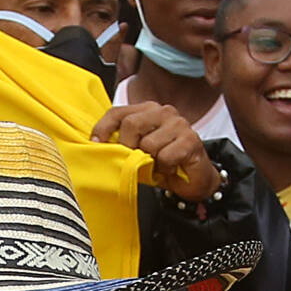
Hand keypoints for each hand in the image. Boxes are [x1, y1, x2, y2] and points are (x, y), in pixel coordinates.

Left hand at [92, 99, 219, 202]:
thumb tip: (99, 146)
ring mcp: (179, 124)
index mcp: (148, 110)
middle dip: (128, 148)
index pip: (118, 112)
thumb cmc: (164, 163)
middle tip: (136, 160)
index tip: (96, 143)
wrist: (194, 180)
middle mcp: (163, 112)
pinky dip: (165, 168)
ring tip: (158, 165)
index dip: (104, 127)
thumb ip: (123, 142)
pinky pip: (165, 156)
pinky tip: (171, 168)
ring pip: (148, 144)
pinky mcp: (191, 139)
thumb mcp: (137, 150)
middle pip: (131, 124)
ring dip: (151, 161)